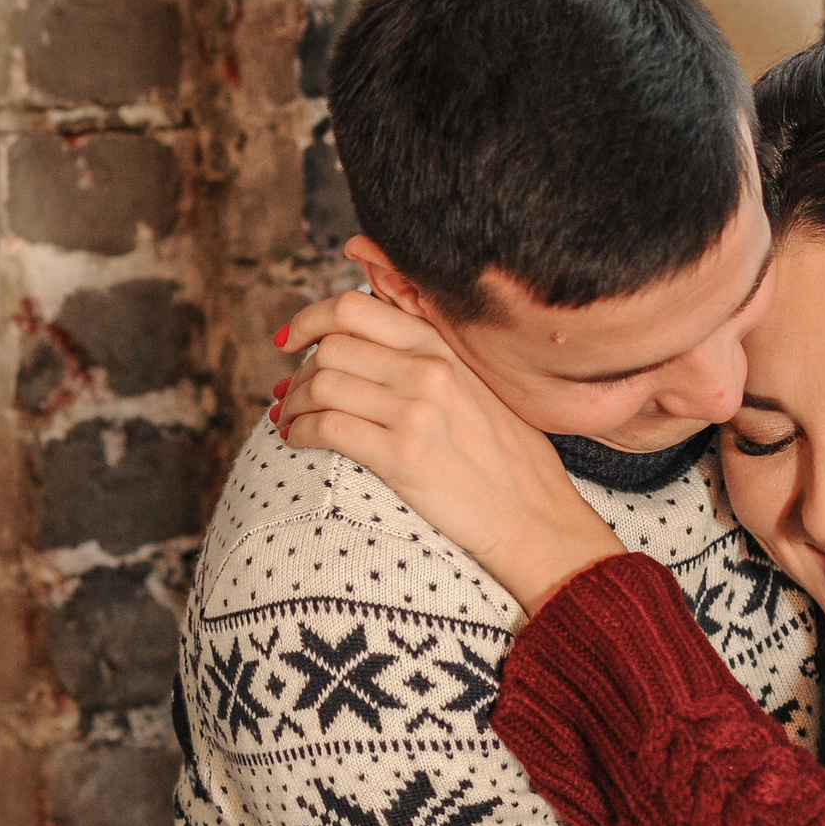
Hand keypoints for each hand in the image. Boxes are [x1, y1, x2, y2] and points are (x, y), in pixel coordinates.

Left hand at [273, 289, 624, 611]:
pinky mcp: (402, 456)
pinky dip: (299, 431)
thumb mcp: (480, 388)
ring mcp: (416, 412)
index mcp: (445, 347)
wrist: (534, 517)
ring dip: (294, 403)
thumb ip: (432, 360)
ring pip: (322, 384)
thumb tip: (368, 350)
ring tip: (290, 420)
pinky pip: (327, 427)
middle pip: (331, 345)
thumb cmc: (509, 460)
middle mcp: (429, 370)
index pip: (355, 308)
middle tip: (291, 393)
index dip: (310, 319)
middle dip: (300, 370)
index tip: (292, 340)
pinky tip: (297, 440)